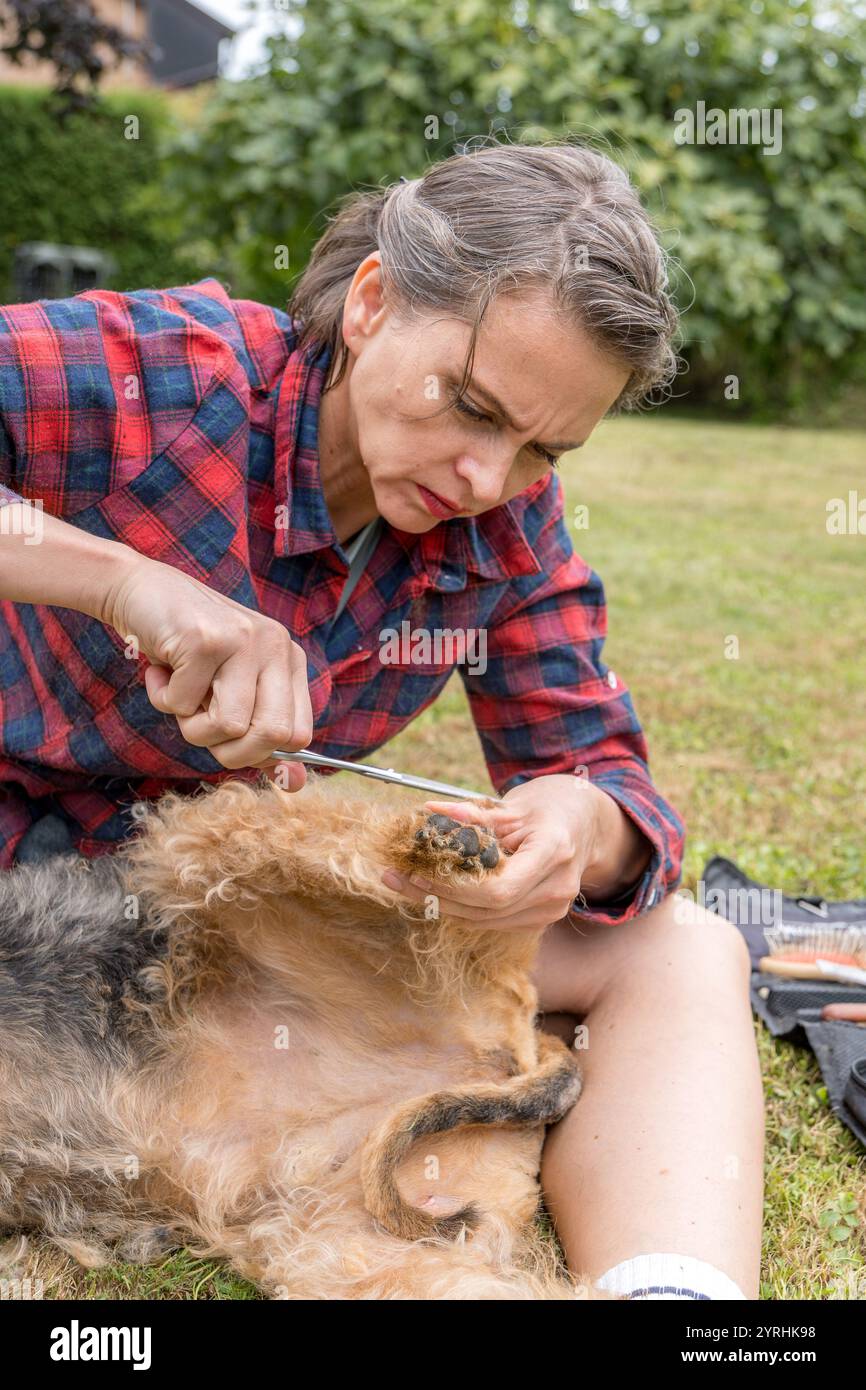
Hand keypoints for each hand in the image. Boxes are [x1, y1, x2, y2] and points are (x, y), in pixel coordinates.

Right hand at [101, 552, 312, 779]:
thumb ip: (261, 735)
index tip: (230, 740)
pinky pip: (182, 705)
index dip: (260, 753)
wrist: (141, 592)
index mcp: (288, 661)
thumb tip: (296, 784)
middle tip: (201, 722)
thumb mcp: (230, 691)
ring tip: (180, 689)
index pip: (299, 735)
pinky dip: (162, 697)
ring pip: (228, 726)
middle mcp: (275, 647)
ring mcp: (243, 640)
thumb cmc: (187, 652)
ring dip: (190, 724)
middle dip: (228, 750)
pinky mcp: (205, 639)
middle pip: (272, 736)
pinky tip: (162, 666)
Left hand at [381, 774, 606, 932]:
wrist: (586, 823)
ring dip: (444, 906)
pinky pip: (496, 920)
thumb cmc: (549, 806)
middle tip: (396, 878)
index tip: (418, 871)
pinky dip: (464, 909)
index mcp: (554, 852)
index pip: (498, 889)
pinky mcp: (544, 918)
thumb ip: (471, 815)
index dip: (454, 888)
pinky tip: (435, 892)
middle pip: (488, 909)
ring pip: (487, 920)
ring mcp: (554, 908)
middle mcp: (557, 887)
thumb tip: (428, 812)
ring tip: (406, 884)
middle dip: (437, 896)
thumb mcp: (511, 804)